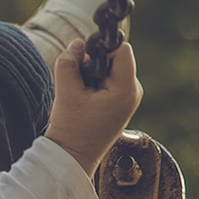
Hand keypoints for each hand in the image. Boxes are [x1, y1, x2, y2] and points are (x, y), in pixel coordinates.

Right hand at [44, 39, 142, 175]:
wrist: (73, 155)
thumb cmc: (72, 126)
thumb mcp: (66, 90)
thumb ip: (69, 61)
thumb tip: (78, 42)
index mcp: (126, 89)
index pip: (122, 50)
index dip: (102, 47)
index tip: (83, 56)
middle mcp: (133, 91)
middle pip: (115, 58)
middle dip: (94, 61)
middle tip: (78, 80)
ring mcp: (128, 97)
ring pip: (110, 68)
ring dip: (92, 72)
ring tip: (80, 93)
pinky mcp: (120, 102)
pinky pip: (108, 80)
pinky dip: (93, 82)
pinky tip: (83, 98)